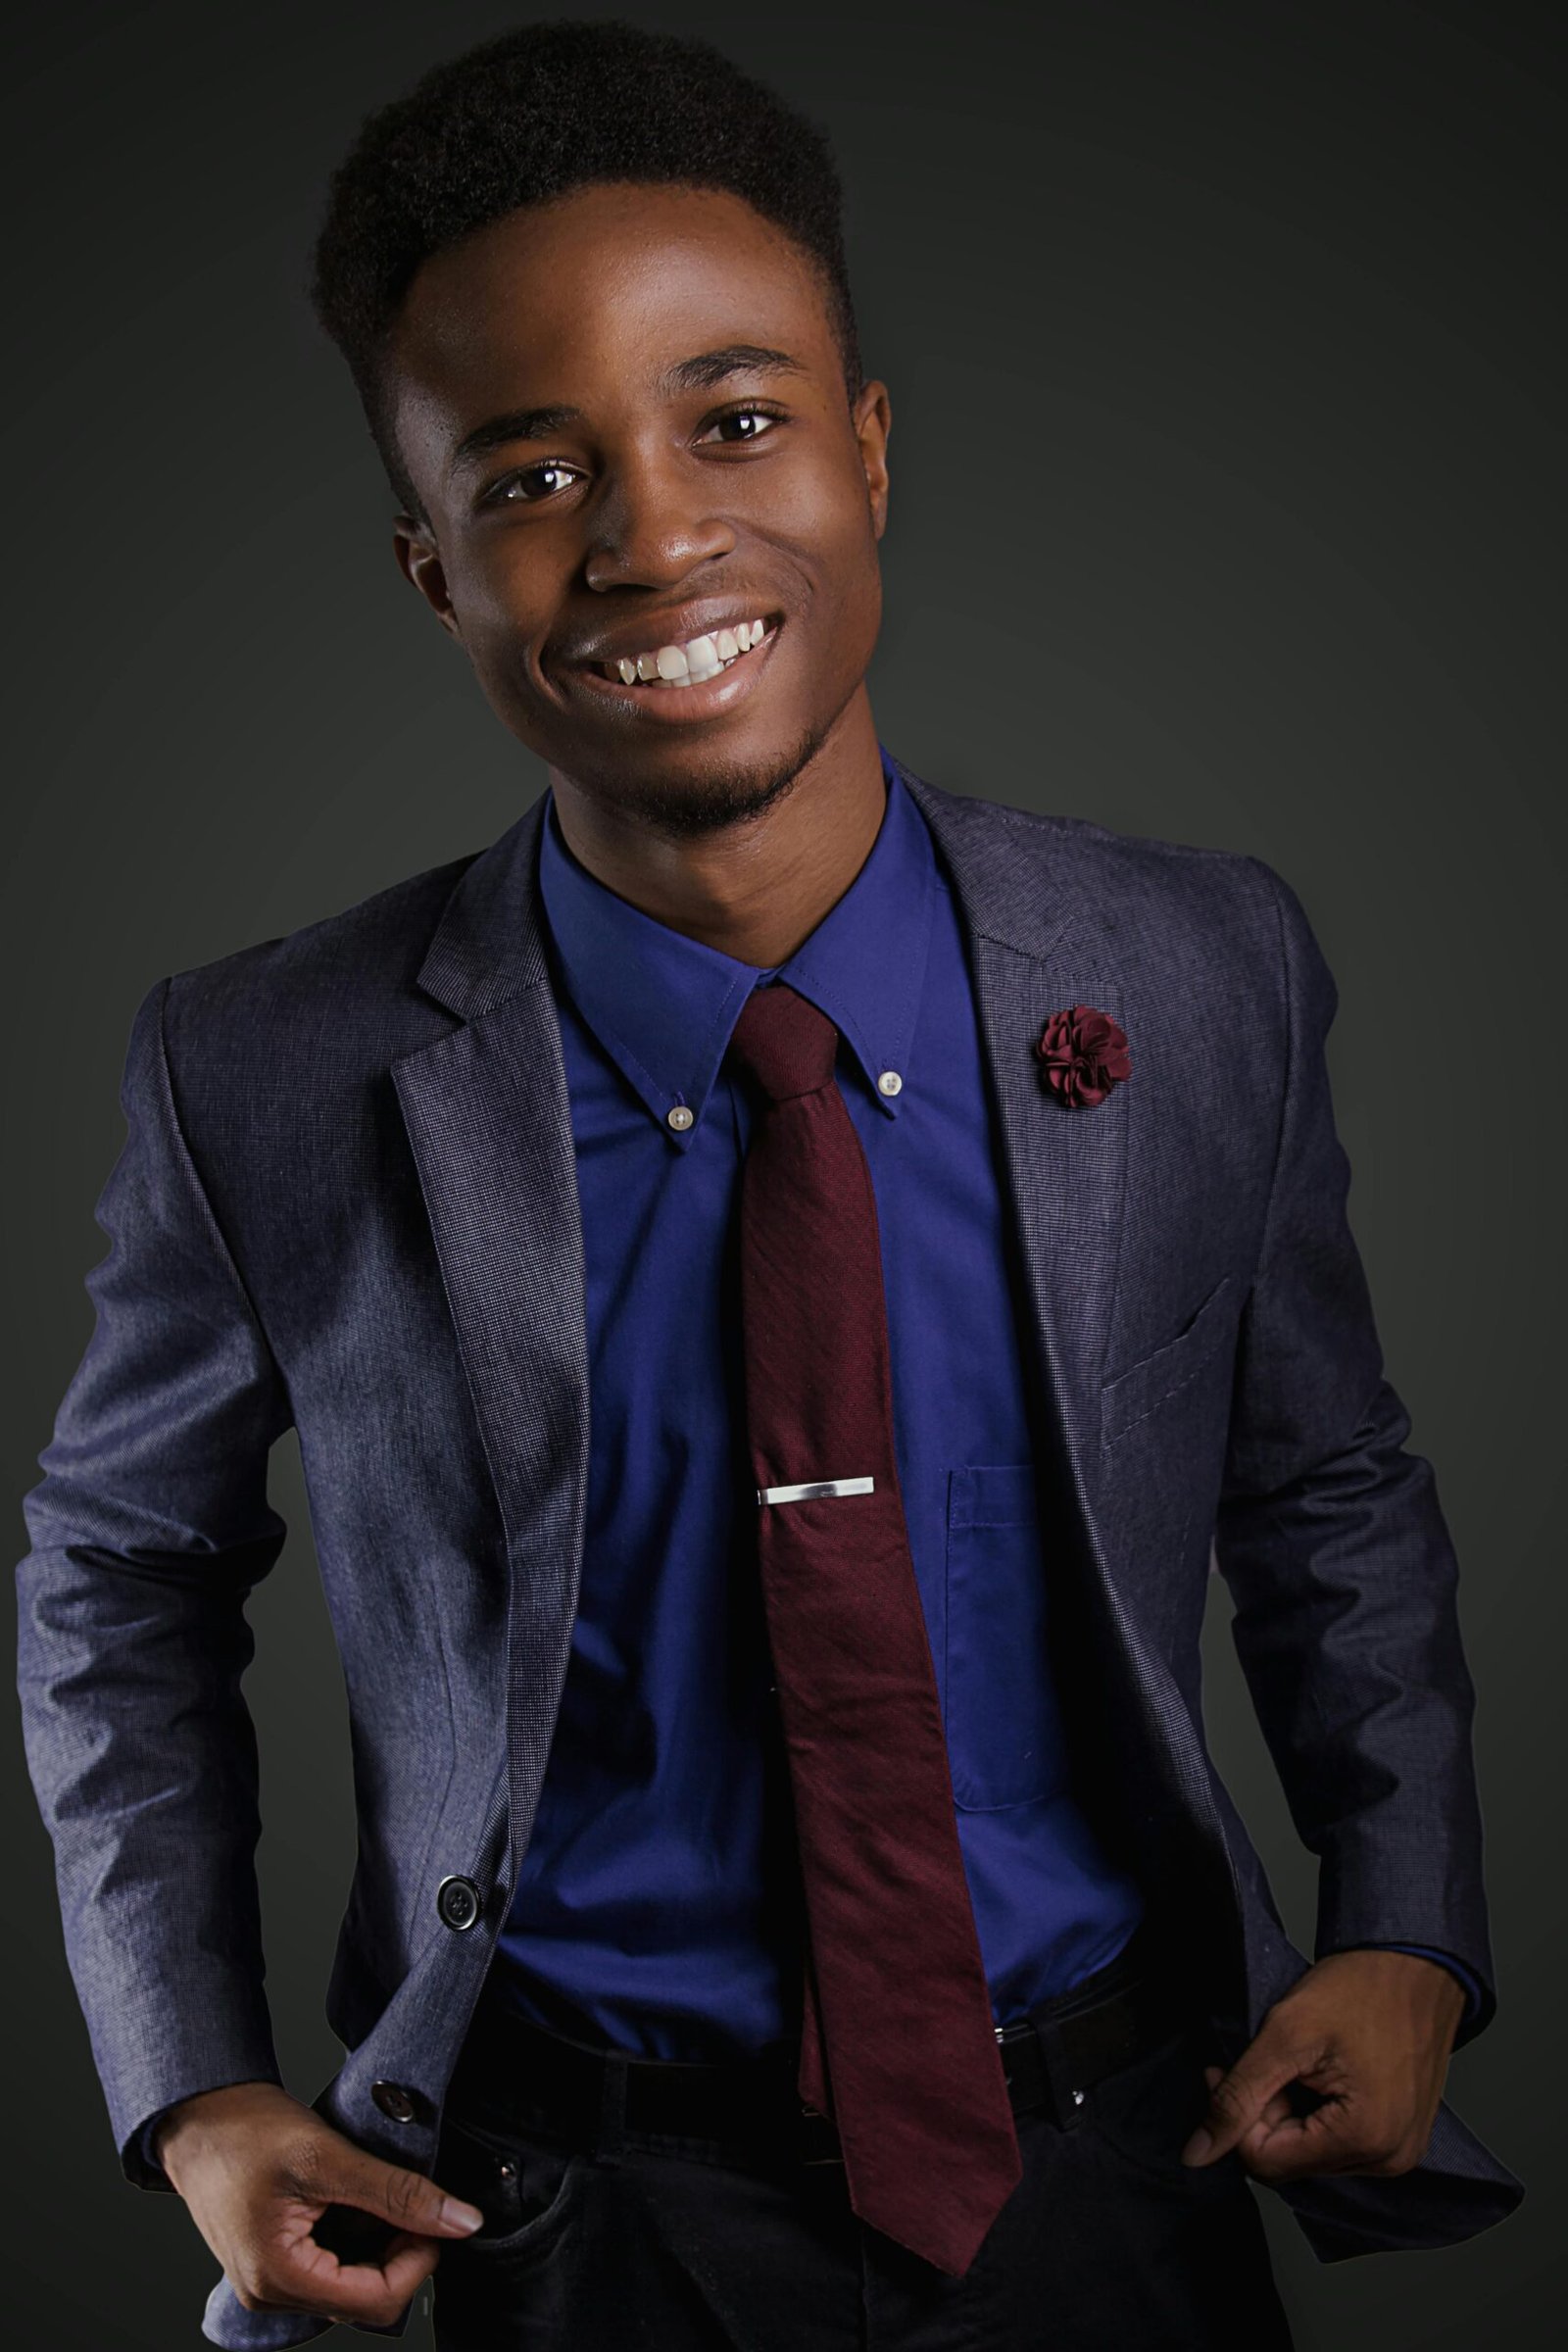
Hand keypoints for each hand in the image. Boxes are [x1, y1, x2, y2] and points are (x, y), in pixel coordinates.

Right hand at [154, 2080, 483, 2324]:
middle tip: (408, 2201)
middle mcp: (270, 2294)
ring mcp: (267, 2284)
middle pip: (365, 2301)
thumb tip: (460, 2220)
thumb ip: (395, 2192)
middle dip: (399, 2254)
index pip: (376, 2302)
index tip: (432, 2215)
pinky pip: (328, 2274)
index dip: (417, 2259)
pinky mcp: (270, 2267)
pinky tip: (353, 2204)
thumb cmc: (246, 2131)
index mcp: (279, 2277)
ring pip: (349, 2290)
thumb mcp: (327, 2155)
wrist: (198, 2115)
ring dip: (376, 2248)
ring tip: (376, 2197)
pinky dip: (353, 2244)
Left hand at [1180, 1948, 1465, 2182]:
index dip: (1235, 2116)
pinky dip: (1316, 2113)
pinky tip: (1320, 2075)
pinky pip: (1338, 2144)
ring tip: (1301, 2064)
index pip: (1266, 2162)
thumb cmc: (1361, 1988)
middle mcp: (1389, 2160)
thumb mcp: (1286, 2035)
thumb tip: (1198, 2153)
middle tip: (1270, 2060)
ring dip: (1290, 2113)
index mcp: (1365, 2140)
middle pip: (1290, 2161)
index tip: (1225, 2071)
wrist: (1415, 1964)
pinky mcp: (1399, 2137)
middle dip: (1266, 2113)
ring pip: (1310, 2153)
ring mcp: (1399, 2151)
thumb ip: (1238, 2097)